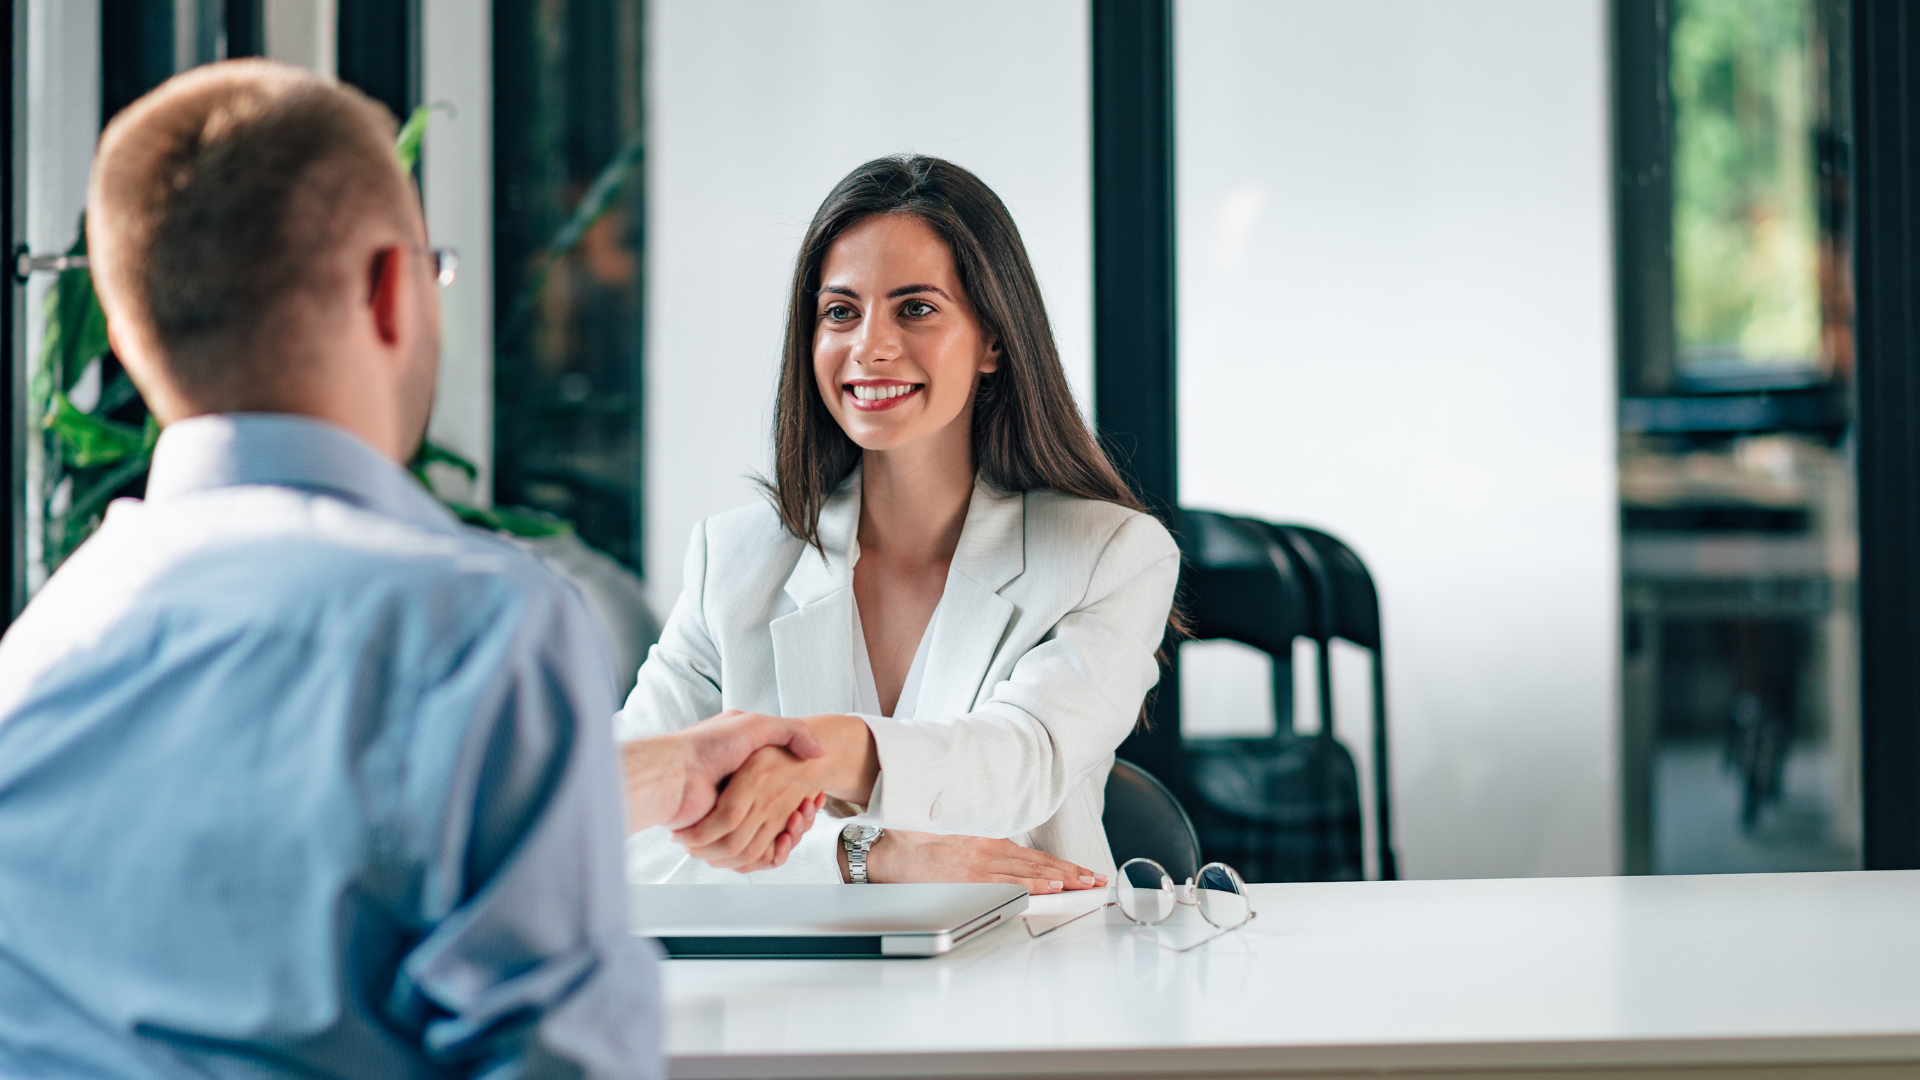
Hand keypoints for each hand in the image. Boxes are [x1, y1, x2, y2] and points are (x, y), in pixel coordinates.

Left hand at [670, 713, 878, 871]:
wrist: (675, 772)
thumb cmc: (708, 745)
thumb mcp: (755, 725)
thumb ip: (790, 731)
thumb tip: (819, 751)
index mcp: (746, 773)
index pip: (784, 794)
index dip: (802, 797)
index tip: (815, 796)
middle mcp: (737, 798)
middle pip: (780, 818)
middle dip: (800, 817)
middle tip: (809, 809)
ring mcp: (729, 820)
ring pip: (772, 837)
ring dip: (791, 833)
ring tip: (800, 820)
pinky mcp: (723, 840)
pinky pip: (754, 855)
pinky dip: (774, 852)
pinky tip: (786, 838)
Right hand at [856, 830, 1108, 894]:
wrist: (888, 850)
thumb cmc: (917, 846)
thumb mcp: (957, 841)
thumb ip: (981, 849)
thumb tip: (1002, 862)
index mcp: (988, 840)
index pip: (1035, 855)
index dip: (1063, 863)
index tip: (1084, 871)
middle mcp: (989, 849)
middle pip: (1040, 862)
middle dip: (1073, 871)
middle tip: (1098, 879)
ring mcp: (981, 863)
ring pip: (1032, 870)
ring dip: (1064, 877)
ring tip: (1088, 883)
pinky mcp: (970, 877)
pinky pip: (1009, 883)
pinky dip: (1034, 883)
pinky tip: (1053, 885)